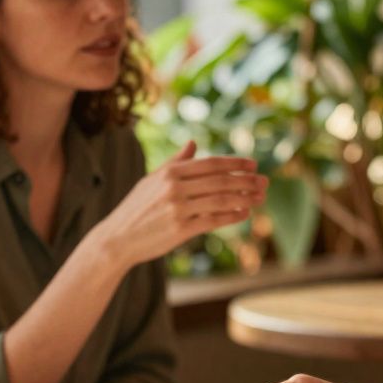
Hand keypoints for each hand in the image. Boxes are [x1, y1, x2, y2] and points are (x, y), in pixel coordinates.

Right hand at [98, 141, 265, 268]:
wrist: (117, 239)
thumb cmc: (137, 208)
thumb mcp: (152, 180)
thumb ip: (175, 162)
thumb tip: (193, 144)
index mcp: (169, 172)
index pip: (211, 164)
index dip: (235, 163)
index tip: (253, 165)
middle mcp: (174, 187)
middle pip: (220, 180)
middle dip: (246, 180)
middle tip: (265, 182)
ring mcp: (177, 208)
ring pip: (221, 199)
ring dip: (245, 197)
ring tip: (260, 197)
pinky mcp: (180, 229)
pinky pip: (213, 219)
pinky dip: (232, 215)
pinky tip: (245, 213)